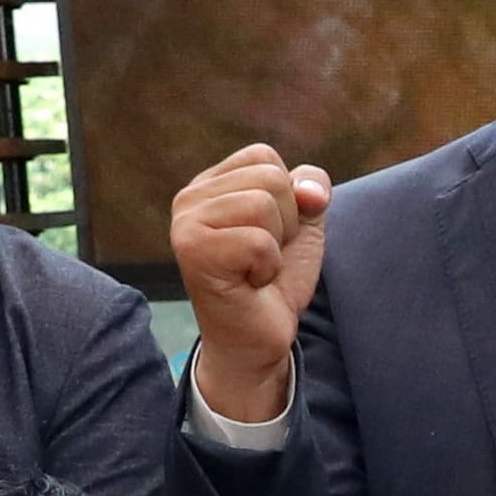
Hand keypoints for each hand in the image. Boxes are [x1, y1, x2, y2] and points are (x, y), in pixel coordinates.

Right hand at [169, 144, 333, 424]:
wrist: (257, 338)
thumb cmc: (274, 280)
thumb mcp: (303, 225)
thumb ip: (310, 190)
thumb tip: (309, 191)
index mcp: (210, 184)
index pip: (264, 156)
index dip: (288, 198)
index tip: (271, 234)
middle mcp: (190, 198)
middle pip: (270, 178)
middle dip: (286, 223)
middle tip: (263, 256)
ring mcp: (186, 222)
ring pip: (264, 205)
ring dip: (276, 246)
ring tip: (255, 268)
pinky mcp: (193, 250)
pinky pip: (259, 241)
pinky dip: (268, 267)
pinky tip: (249, 283)